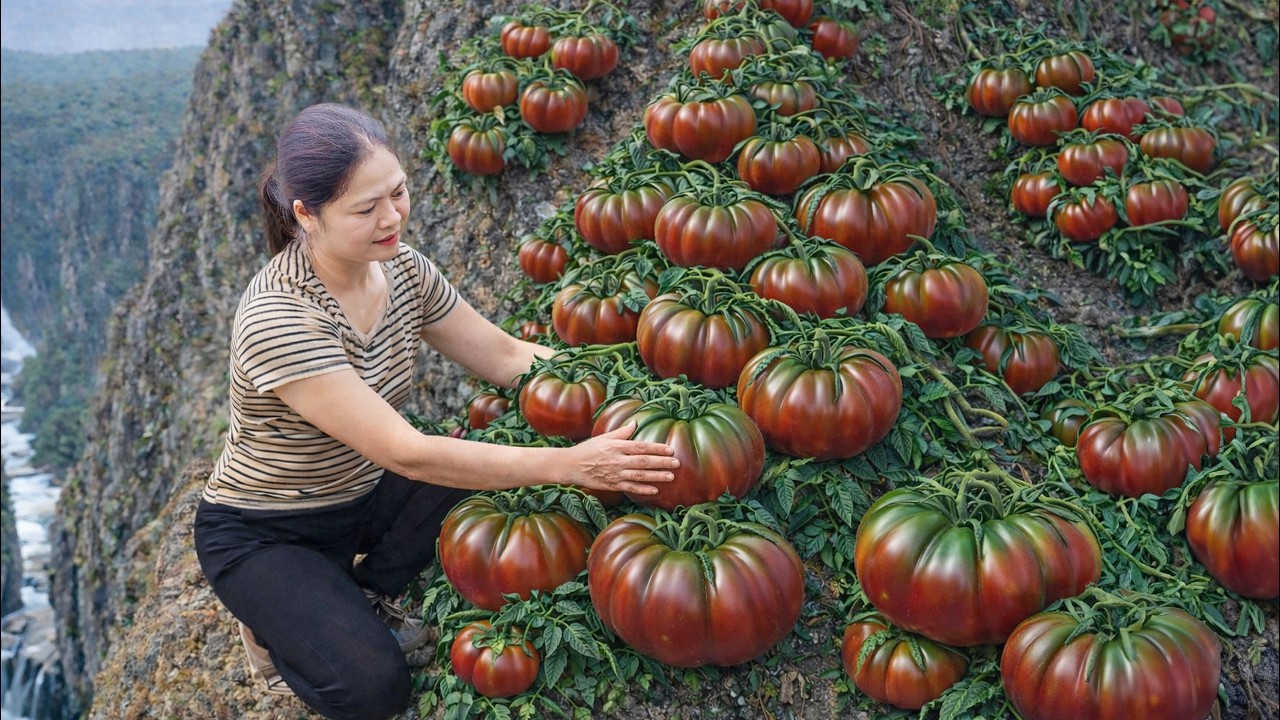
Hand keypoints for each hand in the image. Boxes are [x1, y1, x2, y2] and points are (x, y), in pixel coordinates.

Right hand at [561, 422, 678, 496]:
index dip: (656, 448)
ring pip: (640, 475)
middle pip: (643, 461)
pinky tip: (655, 489)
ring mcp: (615, 474)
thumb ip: (621, 432)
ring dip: (657, 476)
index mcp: (616, 446)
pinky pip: (630, 487)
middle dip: (662, 462)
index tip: (670, 449)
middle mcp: (617, 460)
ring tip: (671, 476)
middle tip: (677, 463)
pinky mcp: (612, 485)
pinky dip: (643, 489)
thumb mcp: (604, 437)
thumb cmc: (588, 449)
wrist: (570, 465)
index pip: (641, 447)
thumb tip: (635, 423)